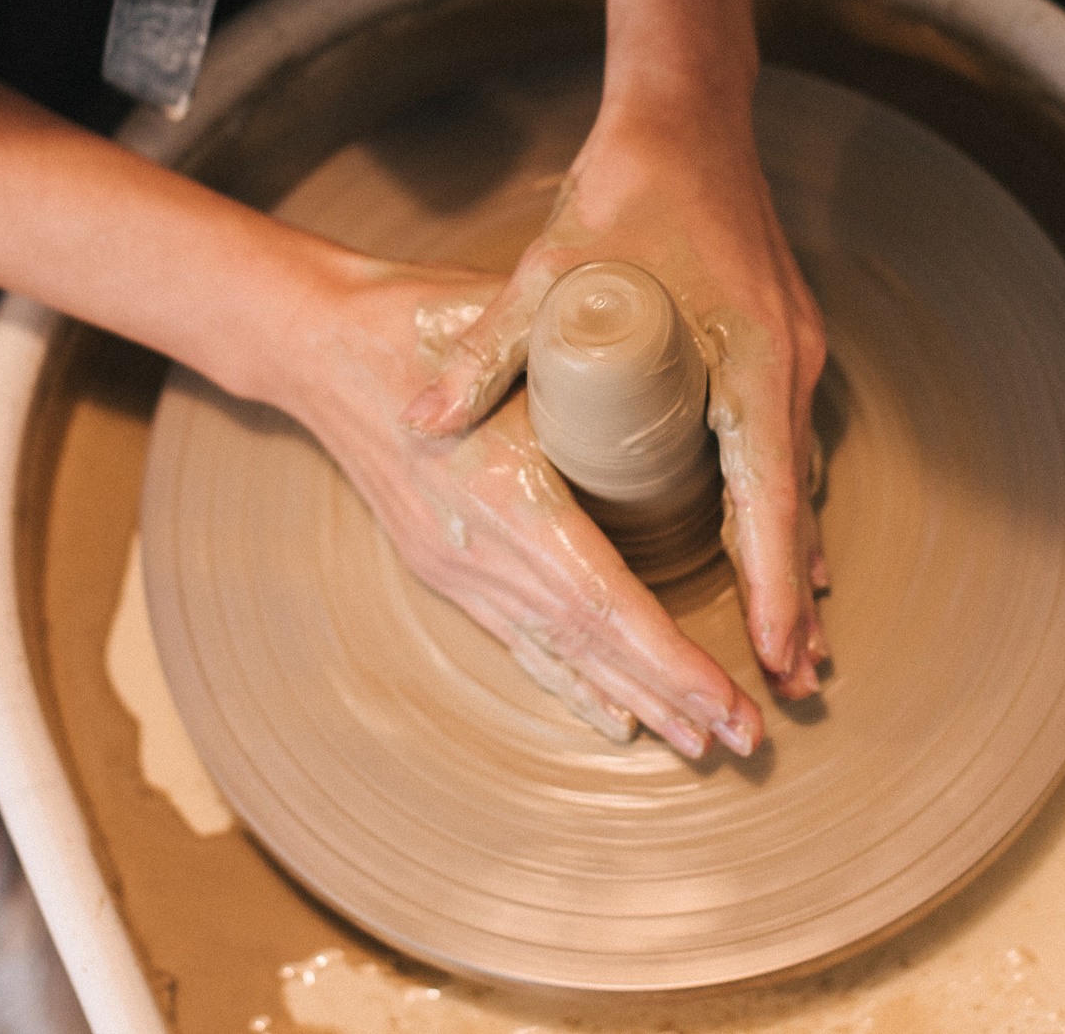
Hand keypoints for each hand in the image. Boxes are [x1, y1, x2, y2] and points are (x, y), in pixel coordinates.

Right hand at [276, 258, 765, 757]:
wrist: (318, 346)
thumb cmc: (416, 323)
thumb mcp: (508, 334)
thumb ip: (585, 360)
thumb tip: (676, 365)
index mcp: (505, 495)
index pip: (601, 602)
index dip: (667, 659)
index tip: (727, 698)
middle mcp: (478, 551)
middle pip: (588, 646)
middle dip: (672, 697)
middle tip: (747, 738)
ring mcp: (456, 567)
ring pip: (557, 653)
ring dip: (631, 700)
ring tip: (699, 742)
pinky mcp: (445, 567)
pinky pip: (518, 639)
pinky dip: (571, 681)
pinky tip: (613, 714)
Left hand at [402, 100, 829, 699]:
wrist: (687, 110)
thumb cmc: (626, 187)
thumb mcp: (548, 270)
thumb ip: (489, 351)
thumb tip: (421, 423)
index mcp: (745, 357)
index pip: (769, 493)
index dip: (771, 578)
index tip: (775, 649)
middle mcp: (783, 362)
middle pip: (796, 501)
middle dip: (793, 593)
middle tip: (792, 680)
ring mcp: (787, 350)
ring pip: (794, 473)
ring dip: (791, 552)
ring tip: (787, 637)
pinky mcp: (775, 338)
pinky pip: (784, 439)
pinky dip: (782, 500)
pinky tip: (774, 541)